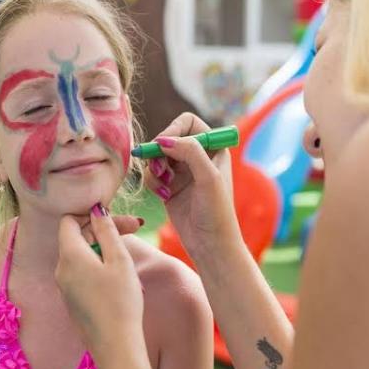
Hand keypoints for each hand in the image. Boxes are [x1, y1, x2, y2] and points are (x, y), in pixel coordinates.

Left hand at [55, 205, 144, 351]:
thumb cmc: (121, 302)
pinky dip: (97, 265)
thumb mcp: (119, 260)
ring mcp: (64, 286)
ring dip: (102, 247)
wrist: (116, 347)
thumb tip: (96, 210)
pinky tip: (119, 276)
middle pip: (76, 236)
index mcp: (69, 254)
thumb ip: (107, 230)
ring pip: (80, 254)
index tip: (116, 220)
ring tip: (129, 255)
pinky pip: (80, 272)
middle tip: (136, 227)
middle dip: (102, 229)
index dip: (92, 215)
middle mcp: (60, 268)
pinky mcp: (71, 299)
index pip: (70, 220)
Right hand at [144, 112, 239, 258]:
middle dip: (159, 152)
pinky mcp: (169, 185)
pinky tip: (163, 196)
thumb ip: (190, 152)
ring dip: (155, 168)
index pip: (188, 123)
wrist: (210, 245)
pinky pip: (151, 174)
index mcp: (213, 148)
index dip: (173, 130)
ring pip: (156, 156)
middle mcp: (198, 156)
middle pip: (168, 137)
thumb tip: (163, 140)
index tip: (164, 145)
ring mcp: (182, 171)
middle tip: (159, 168)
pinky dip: (152, 182)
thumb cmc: (217, 212)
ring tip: (163, 185)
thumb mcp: (208, 178)